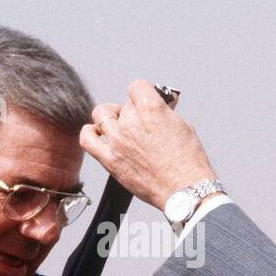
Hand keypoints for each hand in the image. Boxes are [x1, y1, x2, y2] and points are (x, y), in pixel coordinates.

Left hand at [80, 80, 217, 210]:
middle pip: (123, 104)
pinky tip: (97, 134)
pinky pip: (87, 139)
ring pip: (101, 115)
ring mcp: (118, 141)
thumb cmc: (187, 161)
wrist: (184, 190)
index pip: (137, 86)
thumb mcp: (182, 126)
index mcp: (150, 108)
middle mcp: (131, 121)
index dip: (143, 93)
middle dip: (133, 111)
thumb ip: (166, 112)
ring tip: (120, 127)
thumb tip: (162, 103)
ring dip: (111, 118)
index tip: (145, 100)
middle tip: (142, 124)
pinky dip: (90, 133)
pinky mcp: (110, 160)